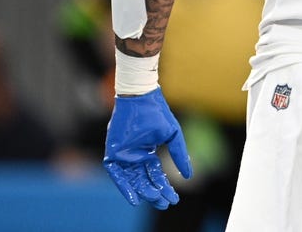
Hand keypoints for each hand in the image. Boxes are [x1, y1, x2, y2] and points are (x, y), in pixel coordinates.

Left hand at [102, 87, 192, 208]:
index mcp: (148, 153)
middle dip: (154, 193)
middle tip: (164, 204)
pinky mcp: (113, 153)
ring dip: (142, 192)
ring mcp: (123, 155)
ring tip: (154, 200)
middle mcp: (134, 157)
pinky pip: (117, 175)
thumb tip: (188, 175)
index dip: (165, 187)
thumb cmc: (157, 113)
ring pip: (131, 181)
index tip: (174, 199)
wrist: (140, 97)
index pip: (156, 175)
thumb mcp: (173, 135)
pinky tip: (134, 197)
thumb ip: (179, 154)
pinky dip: (124, 186)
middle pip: (144, 181)